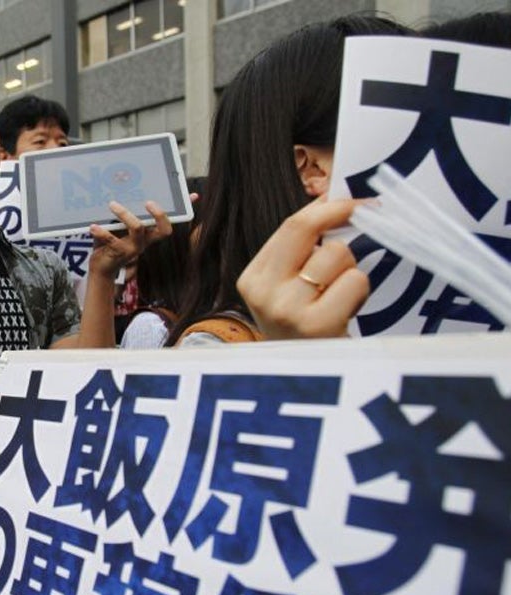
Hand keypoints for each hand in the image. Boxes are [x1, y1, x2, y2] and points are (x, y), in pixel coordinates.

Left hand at [88, 201, 172, 280]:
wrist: (101, 269)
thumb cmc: (111, 245)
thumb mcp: (119, 230)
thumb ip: (122, 218)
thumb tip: (116, 196)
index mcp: (146, 237)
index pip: (165, 229)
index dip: (164, 217)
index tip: (161, 200)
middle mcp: (142, 243)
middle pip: (160, 230)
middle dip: (158, 214)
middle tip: (148, 201)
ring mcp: (132, 249)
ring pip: (137, 228)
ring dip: (125, 214)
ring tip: (112, 204)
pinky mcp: (118, 253)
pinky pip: (112, 240)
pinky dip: (102, 232)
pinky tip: (93, 227)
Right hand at [236, 197, 369, 339]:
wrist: (304, 381)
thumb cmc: (302, 328)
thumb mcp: (286, 288)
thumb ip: (301, 248)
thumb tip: (333, 196)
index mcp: (252, 278)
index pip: (293, 226)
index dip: (329, 206)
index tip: (355, 200)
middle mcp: (264, 293)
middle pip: (315, 233)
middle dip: (340, 238)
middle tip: (352, 245)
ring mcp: (288, 310)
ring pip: (339, 256)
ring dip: (350, 273)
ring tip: (338, 298)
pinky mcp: (317, 325)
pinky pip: (356, 281)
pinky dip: (360, 292)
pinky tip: (346, 311)